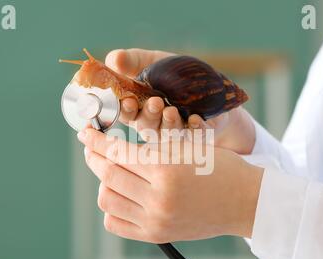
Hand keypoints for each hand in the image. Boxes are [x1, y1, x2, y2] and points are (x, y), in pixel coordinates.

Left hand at [77, 128, 262, 242]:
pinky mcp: (156, 236)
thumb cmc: (220, 169)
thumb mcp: (187, 148)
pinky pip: (116, 224)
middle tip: (91, 148)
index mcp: (166, 170)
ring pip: (107, 200)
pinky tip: (121, 194)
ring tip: (112, 172)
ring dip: (103, 182)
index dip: (97, 140)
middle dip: (94, 156)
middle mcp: (158, 198)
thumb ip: (150, 147)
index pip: (117, 152)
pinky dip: (112, 208)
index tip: (86, 132)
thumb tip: (114, 146)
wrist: (244, 202)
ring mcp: (155, 221)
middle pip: (107, 175)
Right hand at [105, 48, 255, 153]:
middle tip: (155, 102)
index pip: (125, 114)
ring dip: (169, 123)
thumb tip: (113, 59)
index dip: (125, 110)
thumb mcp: (151, 62)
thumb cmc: (172, 74)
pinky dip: (195, 128)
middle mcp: (153, 124)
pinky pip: (195, 135)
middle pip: (146, 127)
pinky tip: (195, 119)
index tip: (128, 101)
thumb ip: (131, 61)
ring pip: (168, 134)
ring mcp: (175, 132)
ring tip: (172, 110)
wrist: (209, 84)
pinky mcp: (198, 133)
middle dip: (149, 115)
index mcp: (138, 109)